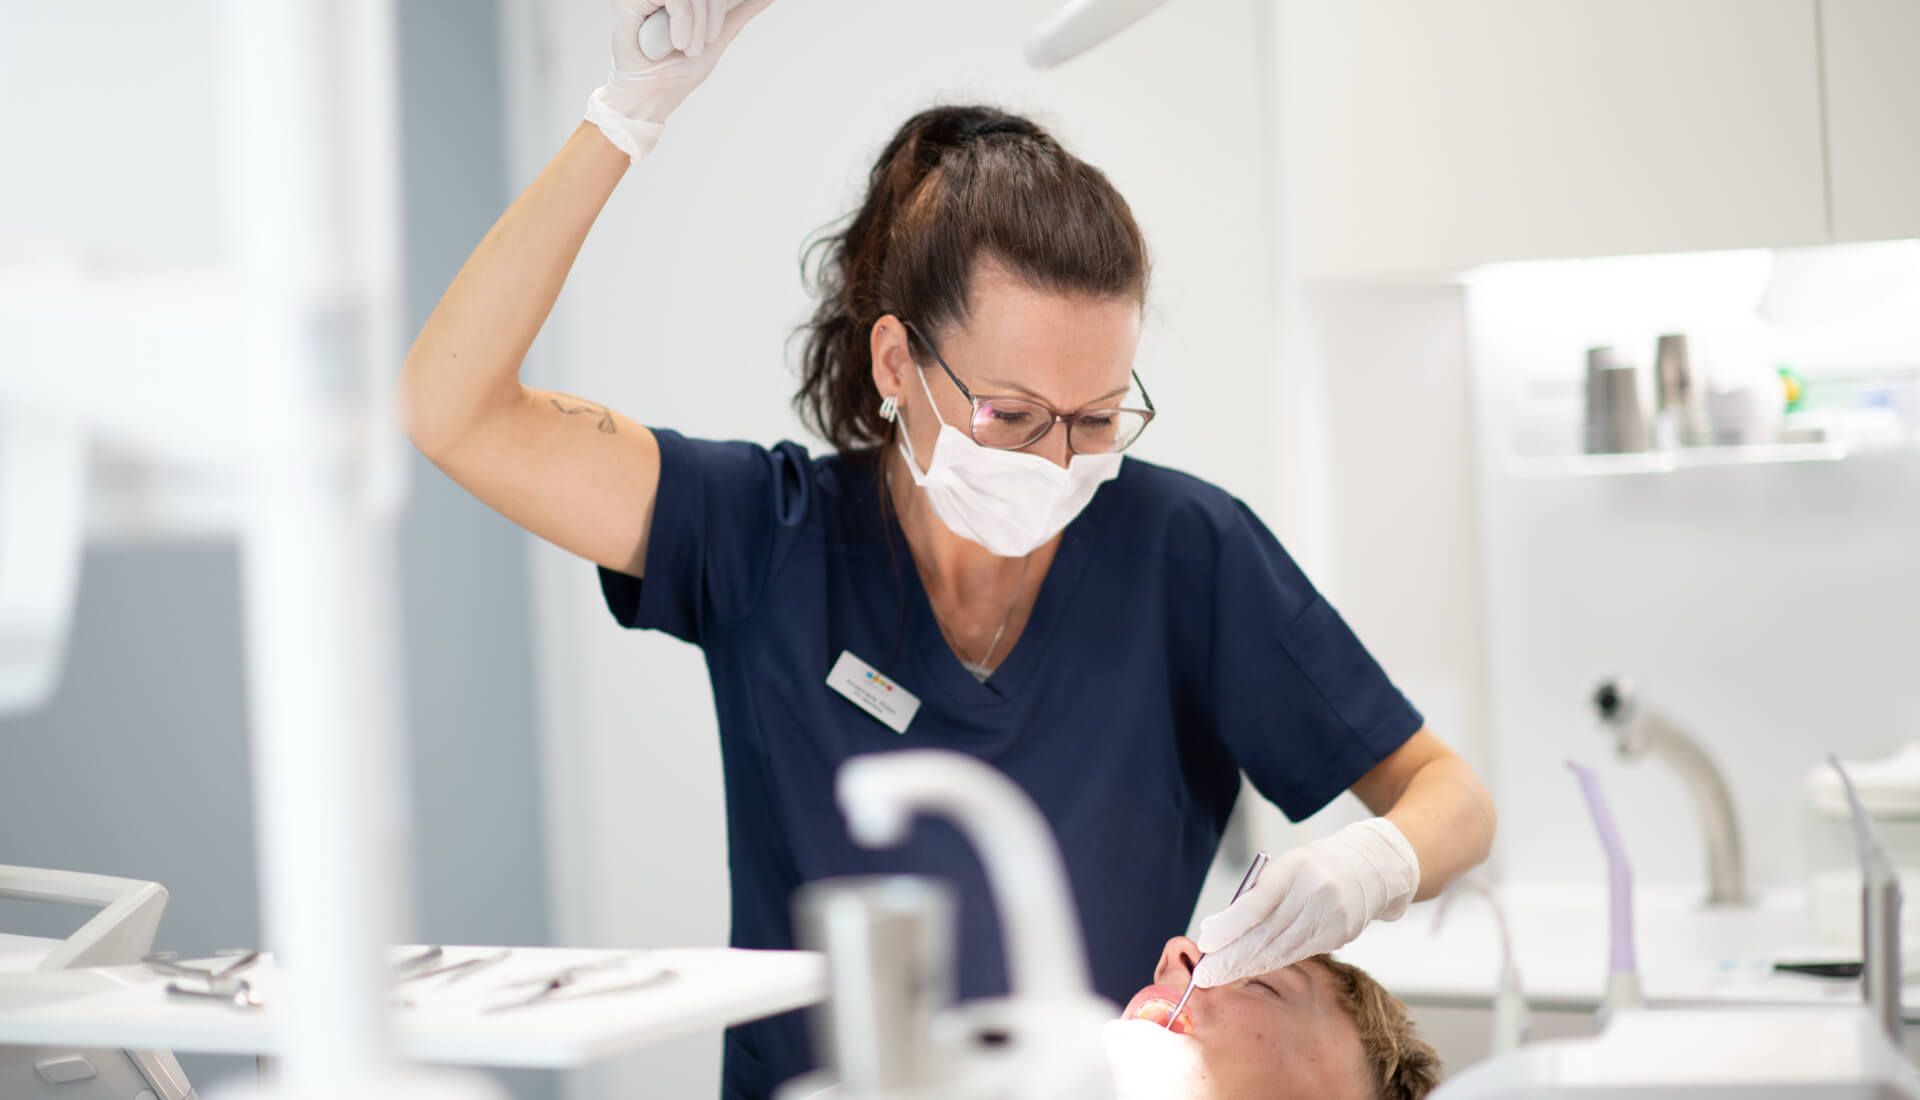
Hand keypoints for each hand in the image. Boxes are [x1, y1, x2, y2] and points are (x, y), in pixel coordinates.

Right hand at [584, 0, 776, 160]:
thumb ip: (737, 13)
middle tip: (703, 43)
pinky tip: (678, 42)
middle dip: (713, 13)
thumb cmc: (675, 72)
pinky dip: (683, 20)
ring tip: (688, 48)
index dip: (718, 7)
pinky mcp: (631, 0)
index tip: (713, 36)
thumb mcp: (717, 38)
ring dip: (699, 22)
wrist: (649, 97)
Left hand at [1192, 818, 1418, 986]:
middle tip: (1204, 975)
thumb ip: (1251, 897)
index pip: (1257, 904)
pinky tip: (1249, 970)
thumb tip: (1214, 928)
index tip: (1206, 943)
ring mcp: (1330, 918)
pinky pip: (1297, 954)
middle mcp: (1314, 894)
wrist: (1370, 867)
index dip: (1229, 927)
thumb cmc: (1315, 866)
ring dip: (1246, 966)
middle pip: (1267, 934)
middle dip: (1231, 958)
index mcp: (1295, 868)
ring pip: (1281, 950)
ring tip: (1219, 977)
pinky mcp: (1339, 936)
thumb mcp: (1283, 868)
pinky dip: (1269, 963)